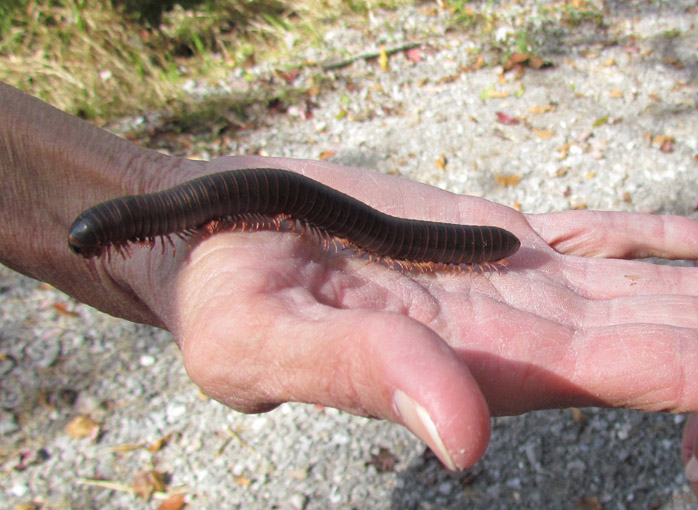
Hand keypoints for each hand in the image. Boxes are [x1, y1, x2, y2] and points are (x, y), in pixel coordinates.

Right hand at [106, 155, 697, 470]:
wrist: (217, 238)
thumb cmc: (221, 296)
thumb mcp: (260, 341)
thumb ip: (358, 375)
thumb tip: (464, 440)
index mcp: (463, 361)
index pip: (608, 375)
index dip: (687, 372)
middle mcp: (501, 331)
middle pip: (646, 337)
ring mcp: (502, 279)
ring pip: (632, 288)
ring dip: (696, 289)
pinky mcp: (488, 235)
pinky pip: (589, 239)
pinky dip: (650, 237)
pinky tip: (692, 242)